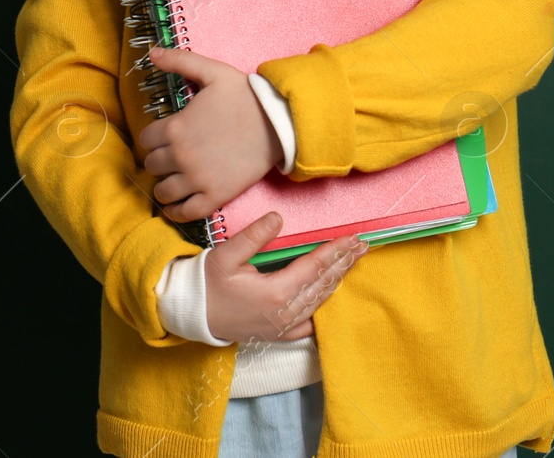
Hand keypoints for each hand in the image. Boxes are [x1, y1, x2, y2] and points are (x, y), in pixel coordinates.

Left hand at [135, 46, 282, 223]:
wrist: (277, 123)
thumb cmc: (245, 96)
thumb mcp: (212, 71)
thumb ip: (180, 61)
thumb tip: (152, 52)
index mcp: (176, 127)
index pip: (145, 141)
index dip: (152, 139)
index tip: (163, 138)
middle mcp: (181, 156)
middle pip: (151, 166)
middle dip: (158, 161)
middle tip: (170, 158)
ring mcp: (197, 179)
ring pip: (162, 191)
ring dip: (164, 186)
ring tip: (173, 180)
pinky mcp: (214, 196)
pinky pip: (184, 213)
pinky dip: (175, 211)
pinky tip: (177, 204)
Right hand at [204, 211, 368, 343]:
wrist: (191, 314)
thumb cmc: (206, 283)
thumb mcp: (226, 255)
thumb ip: (254, 236)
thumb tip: (278, 218)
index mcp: (275, 292)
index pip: (314, 266)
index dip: (336, 250)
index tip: (354, 238)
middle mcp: (284, 312)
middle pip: (323, 283)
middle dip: (344, 263)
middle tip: (363, 246)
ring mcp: (283, 327)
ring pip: (319, 302)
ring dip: (338, 281)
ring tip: (352, 263)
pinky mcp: (278, 335)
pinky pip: (309, 323)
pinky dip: (323, 308)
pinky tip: (331, 298)